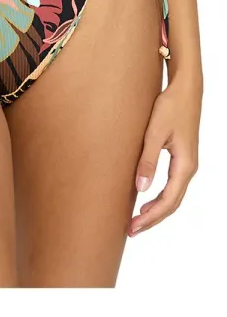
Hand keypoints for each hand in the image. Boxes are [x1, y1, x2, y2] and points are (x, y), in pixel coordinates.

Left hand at [129, 75, 201, 236]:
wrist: (185, 90)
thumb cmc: (170, 107)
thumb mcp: (154, 132)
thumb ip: (147, 159)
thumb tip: (140, 188)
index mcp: (185, 165)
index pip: (169, 200)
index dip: (151, 217)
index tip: (133, 226)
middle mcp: (188, 168)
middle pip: (172, 203)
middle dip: (152, 219)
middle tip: (130, 229)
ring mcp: (185, 163)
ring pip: (172, 195)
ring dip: (155, 209)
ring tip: (135, 219)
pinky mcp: (179, 157)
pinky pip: (171, 184)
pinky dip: (158, 196)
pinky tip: (144, 198)